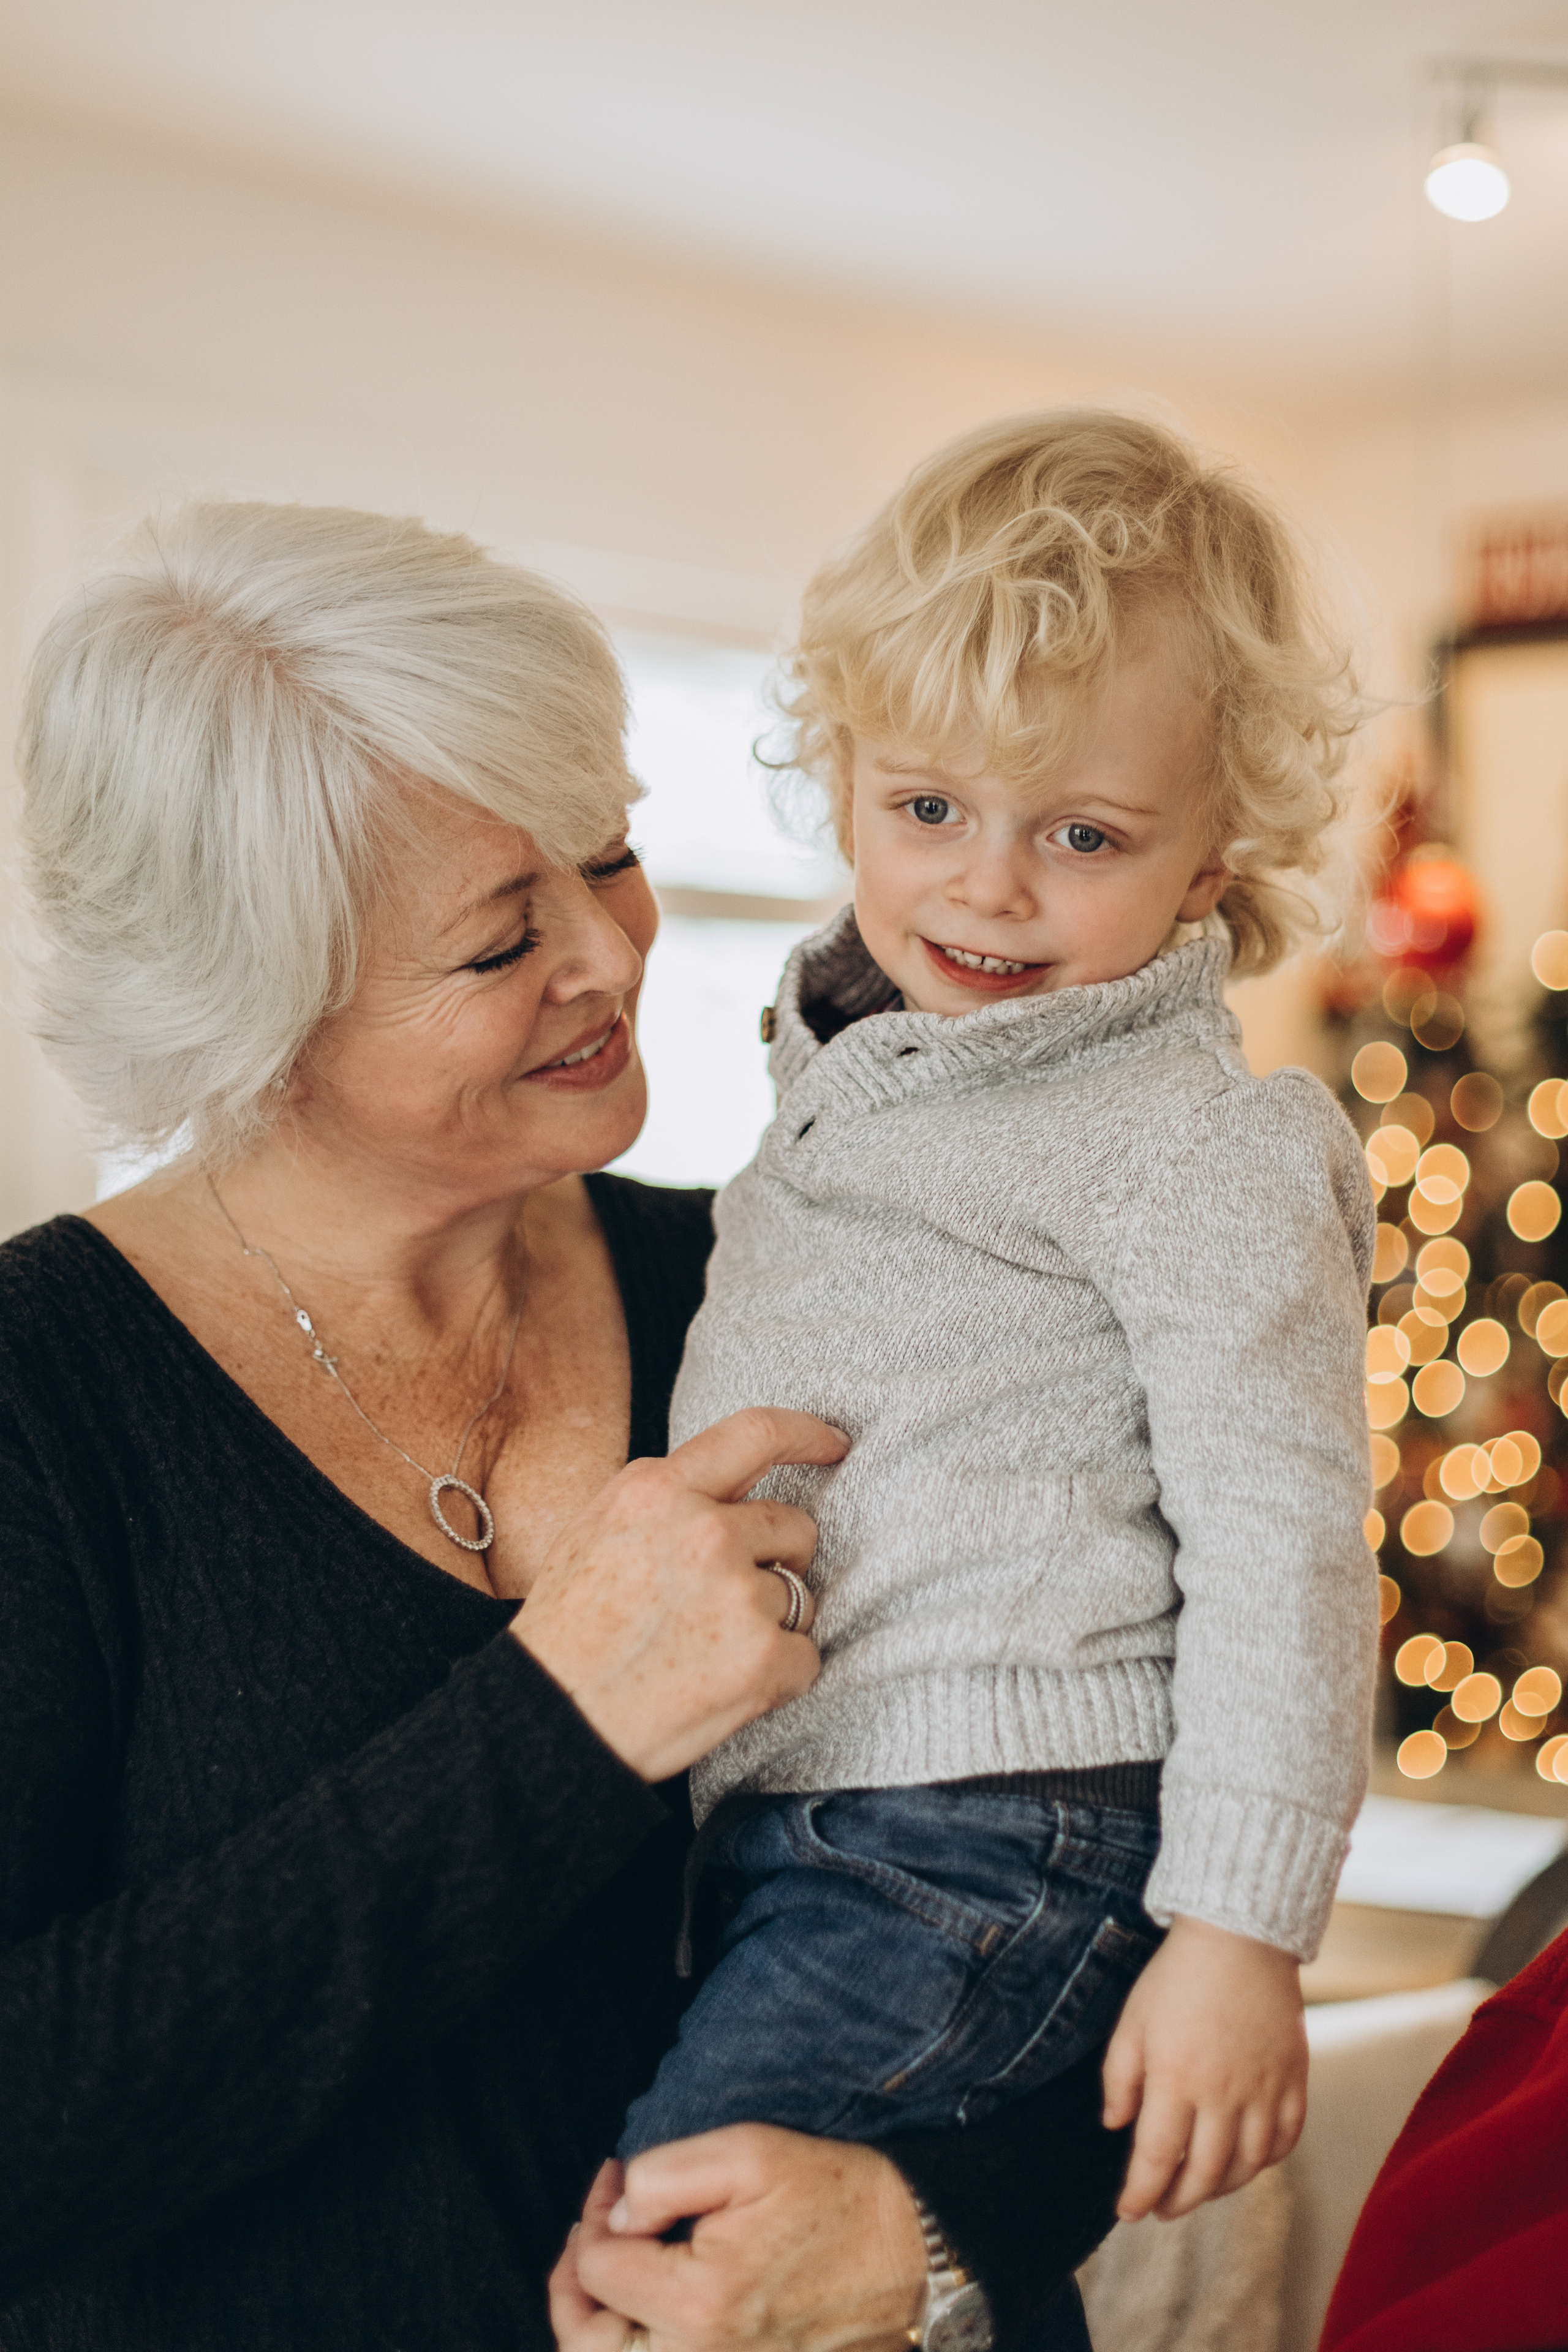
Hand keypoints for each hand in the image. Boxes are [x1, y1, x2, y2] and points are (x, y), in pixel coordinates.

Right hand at [516, 1408, 846, 1782]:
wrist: (550, 1722)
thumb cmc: (567, 1631)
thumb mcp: (598, 1529)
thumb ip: (666, 1499)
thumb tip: (731, 1492)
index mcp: (658, 1490)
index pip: (756, 1434)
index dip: (806, 1433)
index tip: (835, 1442)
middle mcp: (706, 1531)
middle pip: (793, 1526)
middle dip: (776, 1560)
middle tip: (722, 1604)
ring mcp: (739, 1594)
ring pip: (799, 1596)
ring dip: (769, 1624)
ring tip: (704, 1653)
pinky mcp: (765, 1659)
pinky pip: (806, 1656)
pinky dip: (778, 1677)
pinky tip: (723, 1688)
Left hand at [550, 2127, 927, 2351]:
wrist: (911, 2256)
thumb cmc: (835, 2197)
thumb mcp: (750, 2152)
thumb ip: (665, 2176)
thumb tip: (619, 2214)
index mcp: (701, 2303)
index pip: (597, 2270)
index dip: (592, 2214)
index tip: (613, 2177)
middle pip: (587, 2345)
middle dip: (570, 2286)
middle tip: (585, 2234)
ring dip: (595, 2325)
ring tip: (602, 2271)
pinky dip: (635, 2344)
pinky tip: (641, 2308)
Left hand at [1101, 1915, 1306, 2221]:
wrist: (1239, 1936)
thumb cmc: (1177, 1977)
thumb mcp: (1132, 2022)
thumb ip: (1119, 2079)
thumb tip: (1116, 2127)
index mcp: (1176, 2079)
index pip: (1157, 2159)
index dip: (1140, 2194)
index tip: (1128, 2212)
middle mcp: (1224, 2095)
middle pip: (1204, 2174)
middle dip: (1178, 2201)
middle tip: (1162, 2209)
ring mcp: (1265, 2090)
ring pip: (1247, 2166)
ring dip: (1221, 2188)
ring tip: (1199, 2189)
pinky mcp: (1294, 2080)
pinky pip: (1285, 2140)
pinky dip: (1265, 2161)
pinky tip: (1245, 2161)